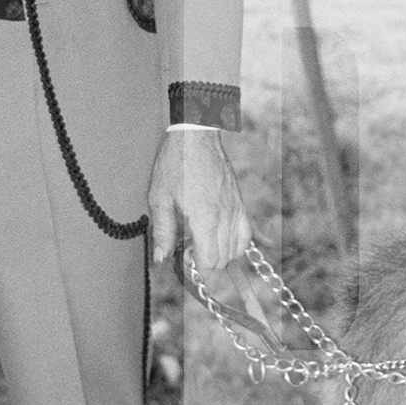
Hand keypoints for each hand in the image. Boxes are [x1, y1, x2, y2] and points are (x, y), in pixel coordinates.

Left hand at [149, 128, 250, 274]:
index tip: (183, 257)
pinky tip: (220, 239)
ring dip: (219, 254)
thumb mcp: (159, 197)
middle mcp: (224, 216)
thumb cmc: (175, 164)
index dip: (196, 267)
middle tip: (188, 248)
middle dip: (206, 262)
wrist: (197, 137)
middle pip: (223, 259)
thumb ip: (163, 231)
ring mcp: (236, 210)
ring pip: (236, 250)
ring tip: (202, 242)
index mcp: (204, 217)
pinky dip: (235, 245)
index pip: (210, 260)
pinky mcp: (240, 204)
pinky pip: (246, 235)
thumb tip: (162, 259)